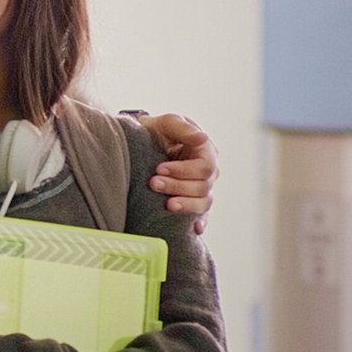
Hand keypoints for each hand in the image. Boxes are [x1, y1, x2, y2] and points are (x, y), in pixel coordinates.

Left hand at [139, 113, 217, 232]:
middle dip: (177, 186)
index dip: (183, 170)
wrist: (143, 142)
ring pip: (203, 203)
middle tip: (153, 183)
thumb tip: (202, 138)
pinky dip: (200, 222)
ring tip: (166, 205)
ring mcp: (202, 187)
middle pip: (202, 186)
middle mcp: (208, 171)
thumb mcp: (167, 122)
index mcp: (206, 151)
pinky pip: (202, 214)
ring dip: (185, 204)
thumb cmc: (157, 130)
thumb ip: (183, 128)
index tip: (159, 168)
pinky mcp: (192, 200)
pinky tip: (195, 229)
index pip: (204, 167)